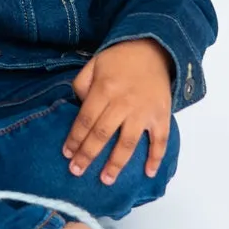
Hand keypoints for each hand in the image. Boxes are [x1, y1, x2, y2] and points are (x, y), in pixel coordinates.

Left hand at [63, 39, 172, 183]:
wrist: (153, 48)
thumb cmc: (119, 58)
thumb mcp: (94, 64)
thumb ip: (81, 85)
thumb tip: (76, 107)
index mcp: (104, 89)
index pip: (85, 120)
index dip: (75, 139)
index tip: (67, 154)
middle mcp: (123, 103)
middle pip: (102, 134)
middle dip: (88, 155)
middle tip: (77, 171)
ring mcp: (144, 111)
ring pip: (128, 143)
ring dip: (116, 164)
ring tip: (106, 180)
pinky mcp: (161, 116)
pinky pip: (160, 141)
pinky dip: (156, 158)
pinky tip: (148, 173)